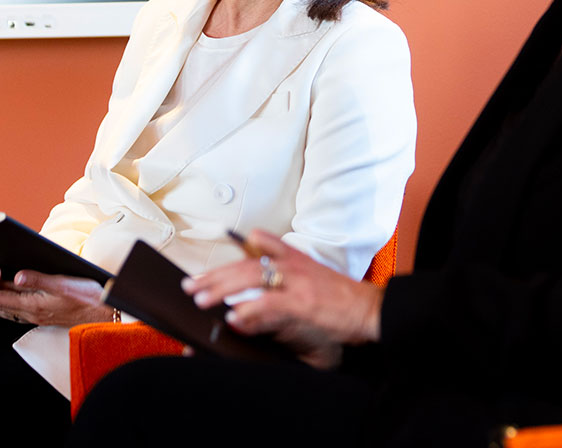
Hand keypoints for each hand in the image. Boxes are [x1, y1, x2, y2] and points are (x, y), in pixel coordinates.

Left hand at [0, 260, 111, 325]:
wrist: (105, 312)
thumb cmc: (88, 298)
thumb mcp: (64, 284)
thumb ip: (39, 280)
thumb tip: (16, 275)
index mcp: (34, 305)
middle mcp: (32, 312)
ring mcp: (38, 314)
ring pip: (8, 306)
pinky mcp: (45, 313)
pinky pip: (19, 308)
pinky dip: (9, 300)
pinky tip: (10, 294)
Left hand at [182, 230, 382, 368]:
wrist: (370, 308)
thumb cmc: (343, 297)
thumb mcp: (315, 275)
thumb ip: (289, 275)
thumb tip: (259, 289)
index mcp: (297, 257)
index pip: (262, 244)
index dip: (234, 249)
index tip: (216, 256)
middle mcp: (294, 265)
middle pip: (246, 264)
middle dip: (215, 275)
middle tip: (191, 285)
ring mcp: (297, 283)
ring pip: (251, 279)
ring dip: (222, 289)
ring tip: (201, 299)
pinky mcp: (302, 303)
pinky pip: (269, 304)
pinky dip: (249, 311)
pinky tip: (233, 318)